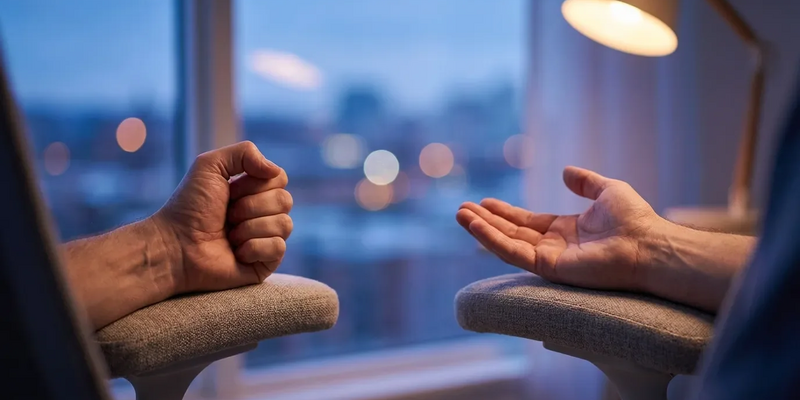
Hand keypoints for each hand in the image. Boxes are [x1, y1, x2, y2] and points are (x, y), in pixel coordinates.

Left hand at [153, 141, 292, 293]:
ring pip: (285, 224)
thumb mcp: (210, 165)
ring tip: (229, 235)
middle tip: (227, 215)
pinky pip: (279, 248)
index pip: (279, 178)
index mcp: (254, 190)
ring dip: (250, 228)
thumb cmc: (189, 207)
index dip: (255, 184)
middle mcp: (263, 213)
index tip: (230, 191)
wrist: (176, 246)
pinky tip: (237, 252)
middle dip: (250, 207)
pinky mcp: (266, 263)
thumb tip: (275, 171)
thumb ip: (245, 152)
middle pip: (285, 200)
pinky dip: (254, 247)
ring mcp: (266, 238)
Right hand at [456, 166, 664, 290]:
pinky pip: (512, 253)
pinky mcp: (548, 268)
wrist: (648, 245)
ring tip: (460, 214)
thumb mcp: (608, 190)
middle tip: (462, 208)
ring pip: (506, 243)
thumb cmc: (635, 220)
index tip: (485, 202)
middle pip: (511, 232)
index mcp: (567, 231)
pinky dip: (491, 239)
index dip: (505, 212)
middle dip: (486, 220)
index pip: (528, 222)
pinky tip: (475, 224)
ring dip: (481, 229)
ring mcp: (549, 259)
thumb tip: (565, 171)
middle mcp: (554, 246)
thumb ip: (585, 182)